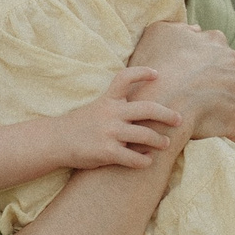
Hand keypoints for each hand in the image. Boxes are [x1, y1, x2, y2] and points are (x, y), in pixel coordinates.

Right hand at [52, 68, 181, 168]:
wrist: (55, 141)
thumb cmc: (79, 125)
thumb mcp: (97, 107)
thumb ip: (117, 106)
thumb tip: (145, 110)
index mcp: (108, 100)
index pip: (125, 78)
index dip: (142, 72)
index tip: (157, 73)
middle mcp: (111, 113)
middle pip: (148, 109)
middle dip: (167, 115)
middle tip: (179, 120)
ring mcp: (109, 132)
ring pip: (145, 136)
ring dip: (159, 141)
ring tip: (165, 144)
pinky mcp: (106, 152)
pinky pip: (133, 158)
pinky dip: (144, 160)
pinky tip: (147, 161)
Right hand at [130, 21, 234, 145]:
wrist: (155, 101)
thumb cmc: (154, 68)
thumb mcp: (160, 32)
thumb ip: (181, 28)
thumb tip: (196, 30)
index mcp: (219, 44)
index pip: (233, 61)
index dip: (223, 77)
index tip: (210, 89)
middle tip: (216, 112)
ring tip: (217, 132)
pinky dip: (232, 142)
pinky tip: (219, 145)